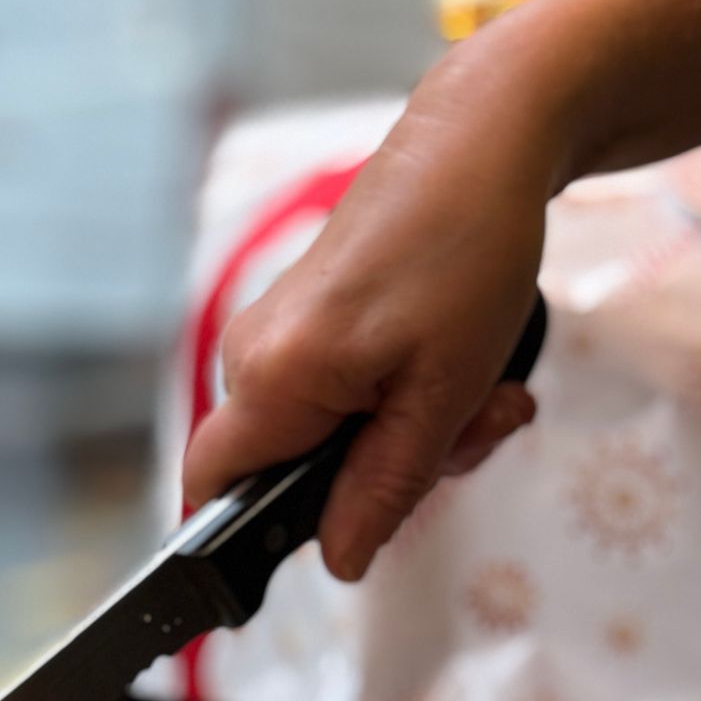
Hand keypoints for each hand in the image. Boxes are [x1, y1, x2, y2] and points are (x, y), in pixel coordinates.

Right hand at [182, 41, 559, 580]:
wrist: (481, 139)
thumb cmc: (467, 251)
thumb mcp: (445, 392)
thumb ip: (385, 487)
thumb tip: (340, 561)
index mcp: (274, 377)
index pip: (214, 493)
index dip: (243, 545)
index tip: (302, 560)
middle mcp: (254, 352)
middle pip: (290, 472)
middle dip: (384, 477)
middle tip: (475, 432)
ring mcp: (276, 331)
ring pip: (327, 434)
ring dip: (410, 434)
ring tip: (486, 388)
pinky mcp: (307, 316)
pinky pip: (339, 392)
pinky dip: (402, 396)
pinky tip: (459, 362)